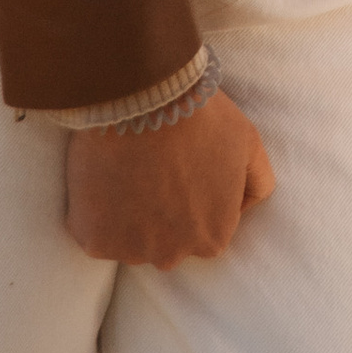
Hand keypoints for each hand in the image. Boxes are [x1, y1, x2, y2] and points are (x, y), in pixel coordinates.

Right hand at [65, 90, 273, 266]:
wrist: (144, 97)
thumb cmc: (199, 118)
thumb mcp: (248, 144)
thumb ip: (258, 182)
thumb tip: (245, 207)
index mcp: (213, 238)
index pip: (205, 231)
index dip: (194, 200)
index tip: (183, 172)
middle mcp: (173, 255)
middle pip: (166, 241)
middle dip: (161, 214)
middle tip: (154, 170)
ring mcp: (131, 251)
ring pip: (129, 239)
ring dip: (128, 215)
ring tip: (129, 170)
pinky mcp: (93, 240)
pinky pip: (95, 233)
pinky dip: (95, 212)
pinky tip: (104, 178)